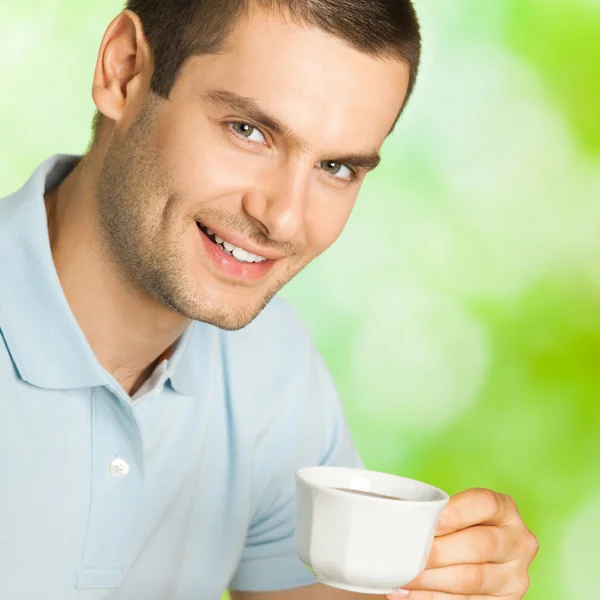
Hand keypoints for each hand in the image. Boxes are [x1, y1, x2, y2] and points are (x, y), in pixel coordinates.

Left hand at [387, 488, 538, 599]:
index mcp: (506, 510)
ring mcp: (515, 576)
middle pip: (479, 544)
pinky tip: (408, 593)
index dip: (457, 511)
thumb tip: (398, 514)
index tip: (430, 522)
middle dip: (439, 551)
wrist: (473, 559)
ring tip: (403, 577)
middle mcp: (519, 542)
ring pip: (471, 578)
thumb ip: (437, 511)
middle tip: (407, 554)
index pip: (486, 503)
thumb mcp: (455, 513)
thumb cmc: (456, 528)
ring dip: (431, 580)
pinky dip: (432, 598)